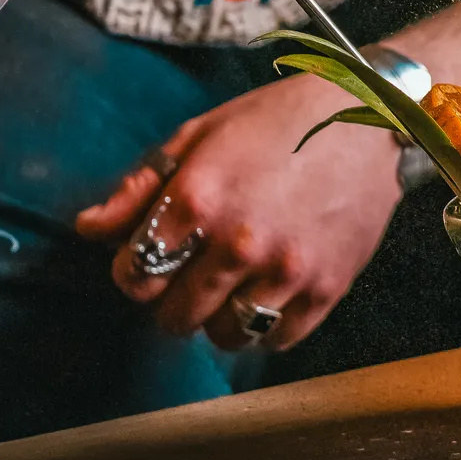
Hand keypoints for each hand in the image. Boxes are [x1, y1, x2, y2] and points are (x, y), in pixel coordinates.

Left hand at [75, 68, 404, 352]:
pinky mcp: (326, 288)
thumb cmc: (279, 119)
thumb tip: (90, 229)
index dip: (134, 271)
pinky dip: (266, 327)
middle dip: (172, 299)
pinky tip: (268, 292)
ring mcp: (285, 271)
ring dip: (219, 317)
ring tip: (231, 284)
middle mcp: (237, 243)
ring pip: (224, 336)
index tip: (151, 258)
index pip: (134, 276)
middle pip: (173, 318)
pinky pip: (277, 340)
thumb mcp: (200, 135)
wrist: (370, 119)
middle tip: (191, 273)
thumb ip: (141, 186)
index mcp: (197, 199)